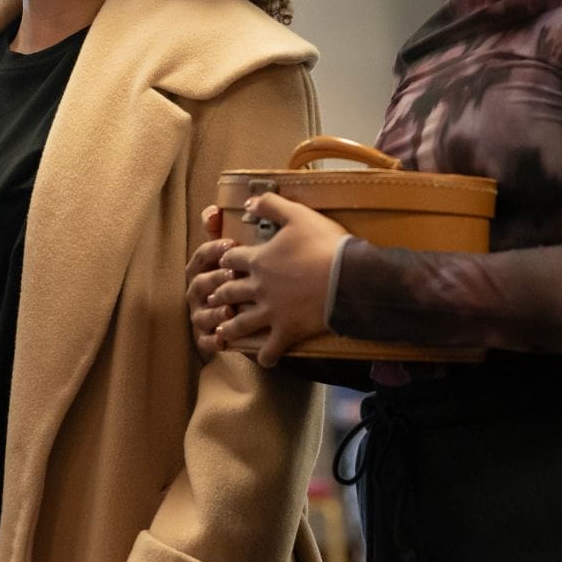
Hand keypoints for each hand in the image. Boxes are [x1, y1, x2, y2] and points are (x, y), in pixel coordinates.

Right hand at [184, 206, 235, 360]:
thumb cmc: (237, 281)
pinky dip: (213, 341)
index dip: (213, 249)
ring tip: (229, 309)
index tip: (231, 243)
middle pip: (200, 284)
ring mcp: (200, 316)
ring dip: (214, 312)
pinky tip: (224, 340)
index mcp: (201, 271)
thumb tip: (212, 211)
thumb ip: (221, 233)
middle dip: (215, 279)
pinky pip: (206, 342)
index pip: (201, 256)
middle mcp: (197, 293)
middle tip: (232, 275)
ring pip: (202, 314)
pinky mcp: (206, 339)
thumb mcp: (229, 256)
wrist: (245, 319)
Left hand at [211, 193, 347, 366]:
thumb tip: (248, 201)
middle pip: (230, 291)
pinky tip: (262, 360)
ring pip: (241, 323)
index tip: (224, 261)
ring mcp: (271, 312)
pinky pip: (270, 349)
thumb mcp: (297, 214)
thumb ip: (271, 205)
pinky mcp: (287, 330)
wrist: (348, 278)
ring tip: (222, 329)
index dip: (226, 258)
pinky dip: (265, 357)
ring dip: (230, 326)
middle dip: (220, 293)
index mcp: (259, 260)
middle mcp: (259, 287)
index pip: (231, 259)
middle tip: (214, 297)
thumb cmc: (324, 244)